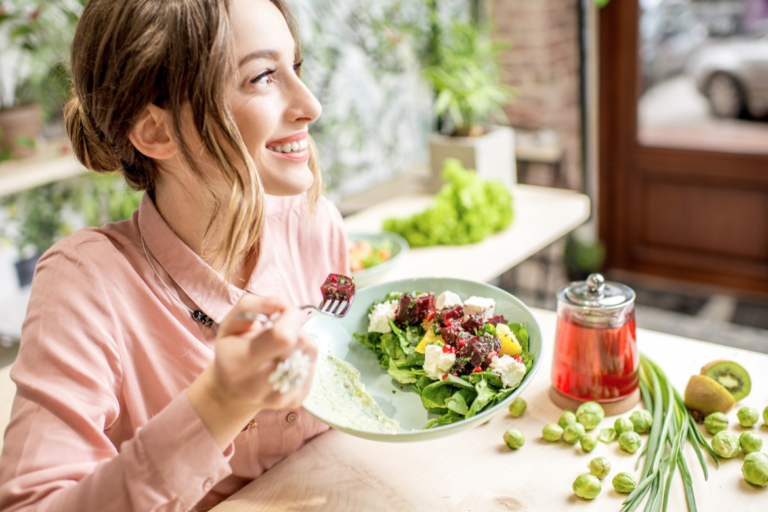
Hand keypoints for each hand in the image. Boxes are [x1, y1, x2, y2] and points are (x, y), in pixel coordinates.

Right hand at [188, 295, 316, 449]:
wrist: (232, 391)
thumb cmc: (232, 350)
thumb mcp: (230, 323)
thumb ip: (252, 305)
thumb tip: (282, 304)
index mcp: (239, 364)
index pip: (282, 336)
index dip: (290, 316)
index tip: (282, 311)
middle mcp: (258, 386)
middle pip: (300, 342)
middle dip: (294, 326)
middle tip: (279, 328)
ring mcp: (280, 397)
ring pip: (310, 351)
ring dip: (300, 339)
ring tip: (281, 345)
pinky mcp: (296, 400)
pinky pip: (313, 364)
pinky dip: (304, 355)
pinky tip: (287, 358)